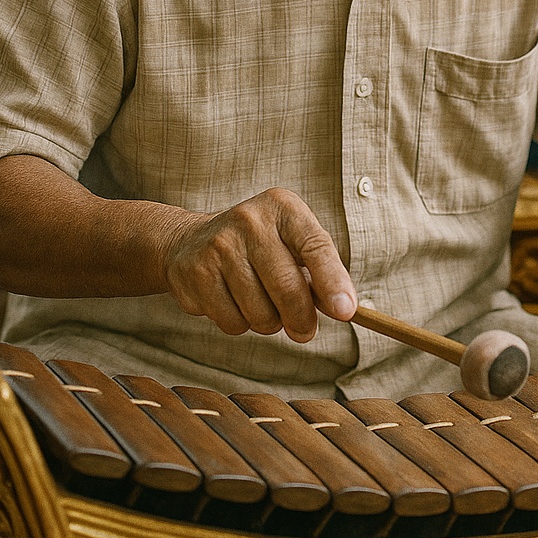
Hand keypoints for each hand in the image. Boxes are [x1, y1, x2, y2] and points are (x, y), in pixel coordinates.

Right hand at [163, 188, 355, 343]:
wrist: (191, 241)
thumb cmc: (258, 246)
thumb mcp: (291, 242)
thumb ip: (318, 271)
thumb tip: (343, 308)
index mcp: (283, 207)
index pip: (315, 246)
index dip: (333, 281)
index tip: (346, 311)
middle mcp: (251, 220)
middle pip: (288, 287)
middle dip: (301, 319)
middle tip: (304, 330)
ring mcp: (220, 245)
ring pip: (260, 312)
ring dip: (268, 322)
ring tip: (260, 303)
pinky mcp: (196, 272)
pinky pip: (232, 322)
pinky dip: (240, 324)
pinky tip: (233, 302)